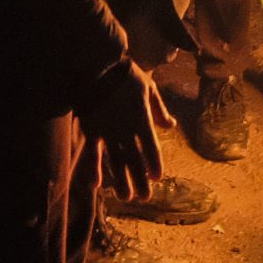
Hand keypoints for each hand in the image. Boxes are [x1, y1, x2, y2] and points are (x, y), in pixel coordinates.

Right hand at [86, 63, 170, 199]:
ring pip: (116, 161)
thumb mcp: (149, 88)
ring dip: (121, 180)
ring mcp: (107, 131)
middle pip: (135, 159)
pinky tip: (96, 185)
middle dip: (140, 179)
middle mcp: (125, 129)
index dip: (155, 163)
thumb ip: (159, 109)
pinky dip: (94, 169)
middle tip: (145, 197)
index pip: (151, 146)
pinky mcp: (91, 130)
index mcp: (141, 118)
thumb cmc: (126, 75)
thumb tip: (171, 126)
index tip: (158, 177)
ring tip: (127, 197)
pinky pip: (92, 154)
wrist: (97, 65)